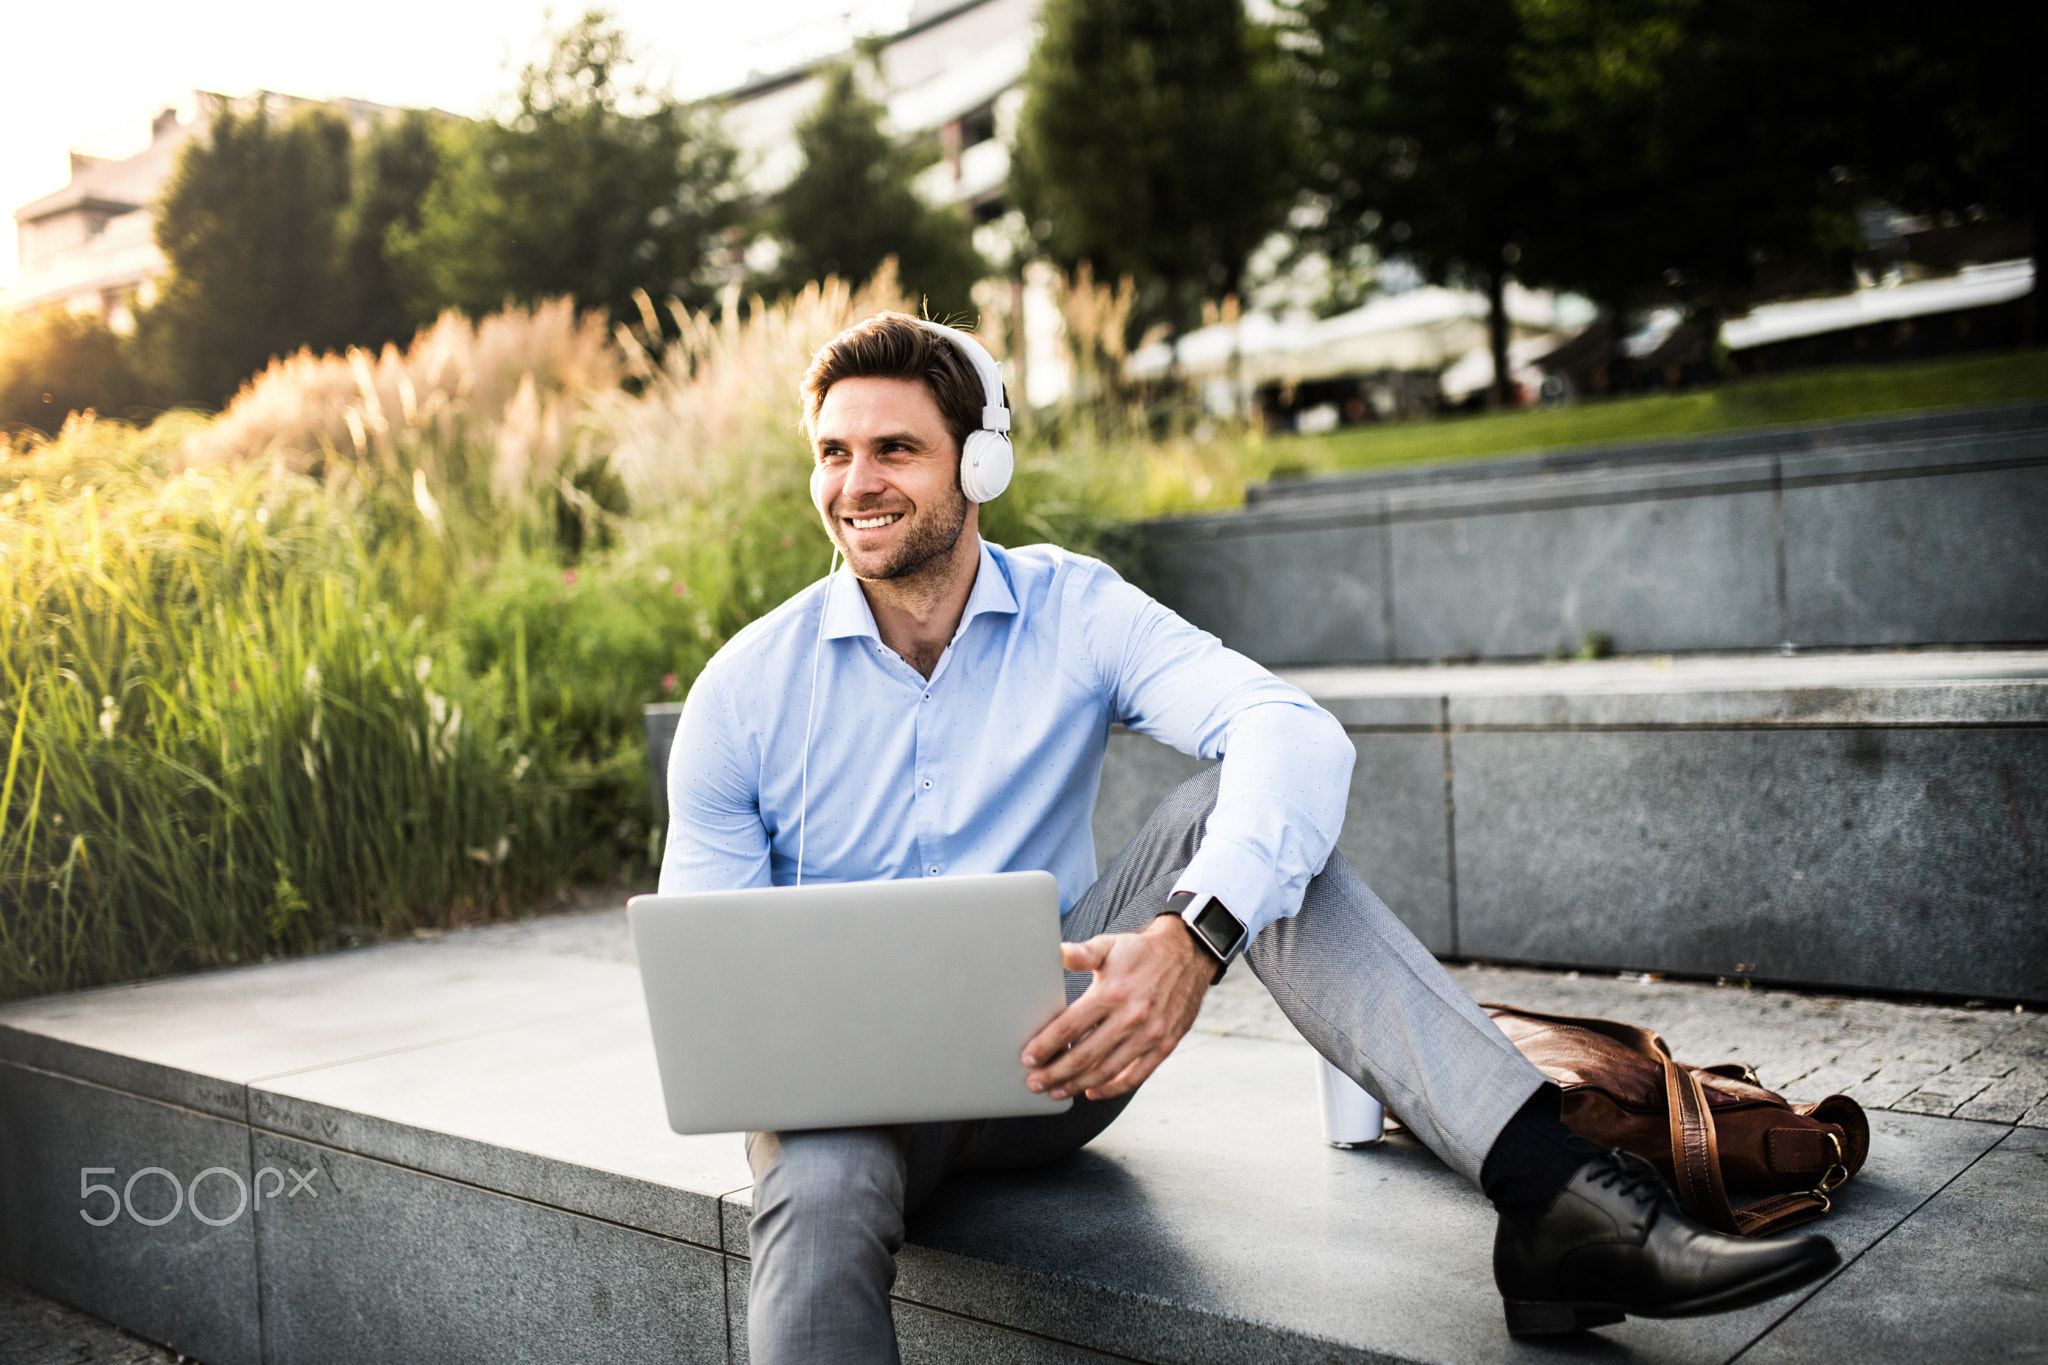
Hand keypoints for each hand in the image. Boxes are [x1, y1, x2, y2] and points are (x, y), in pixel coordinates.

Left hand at [1020, 913, 1212, 1101]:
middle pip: (1084, 1055)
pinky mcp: (1165, 1045)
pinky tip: (1092, 1092)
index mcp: (1112, 993)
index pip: (1070, 1027)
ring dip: (1077, 1085)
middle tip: (1034, 1083)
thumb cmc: (1141, 951)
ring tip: (1057, 1091)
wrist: (1189, 953)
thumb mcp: (1109, 945)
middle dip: (1055, 1073)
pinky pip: (1136, 1076)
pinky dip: (1113, 1088)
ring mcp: (1150, 1034)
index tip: (1028, 1059)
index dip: (1046, 1045)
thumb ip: (1082, 953)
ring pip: (1106, 1070)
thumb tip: (1058, 953)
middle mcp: (1131, 1017)